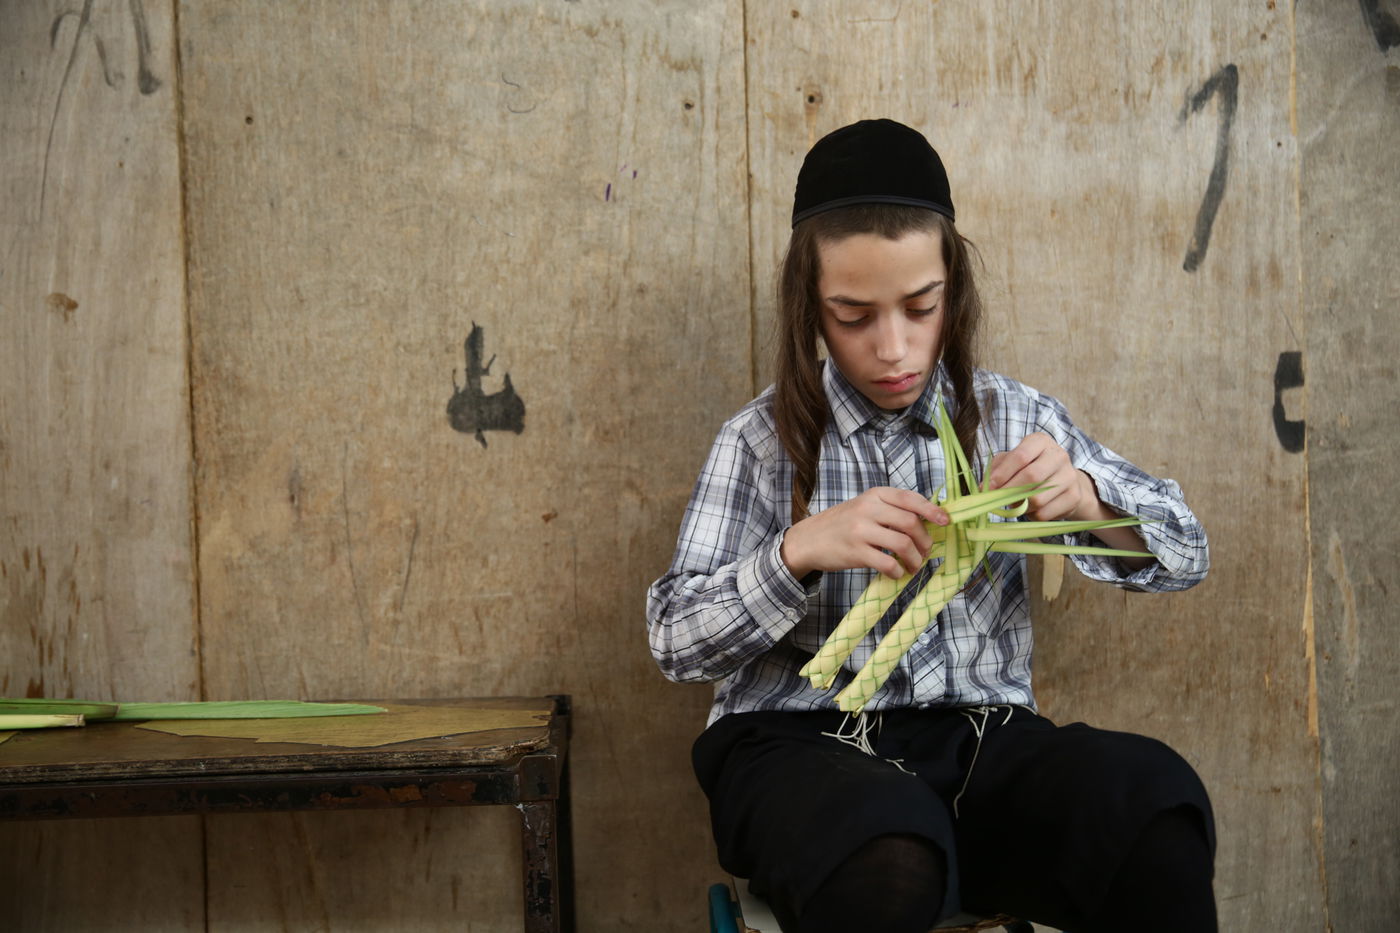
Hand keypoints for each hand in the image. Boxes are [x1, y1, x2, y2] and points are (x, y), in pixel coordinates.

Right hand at [781, 487, 949, 579]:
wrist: (809, 539)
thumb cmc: (842, 524)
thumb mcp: (865, 507)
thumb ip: (891, 510)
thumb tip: (927, 521)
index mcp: (875, 495)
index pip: (910, 499)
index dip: (932, 510)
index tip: (946, 521)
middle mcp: (868, 509)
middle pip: (911, 522)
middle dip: (925, 540)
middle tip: (926, 551)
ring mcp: (861, 531)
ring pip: (903, 544)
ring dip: (915, 559)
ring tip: (913, 566)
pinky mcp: (855, 552)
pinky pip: (887, 563)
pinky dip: (898, 571)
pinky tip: (897, 573)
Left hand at [987, 434, 1151, 565]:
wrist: (1063, 482)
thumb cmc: (1029, 468)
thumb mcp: (1011, 462)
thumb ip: (995, 470)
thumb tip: (982, 488)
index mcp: (1041, 441)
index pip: (1020, 456)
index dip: (1002, 474)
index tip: (989, 487)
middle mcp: (1059, 455)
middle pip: (1031, 476)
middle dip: (1009, 491)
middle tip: (996, 499)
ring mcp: (1069, 476)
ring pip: (1037, 499)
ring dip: (1020, 506)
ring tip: (1015, 503)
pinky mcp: (1074, 496)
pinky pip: (1045, 513)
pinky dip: (1031, 516)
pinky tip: (1030, 509)